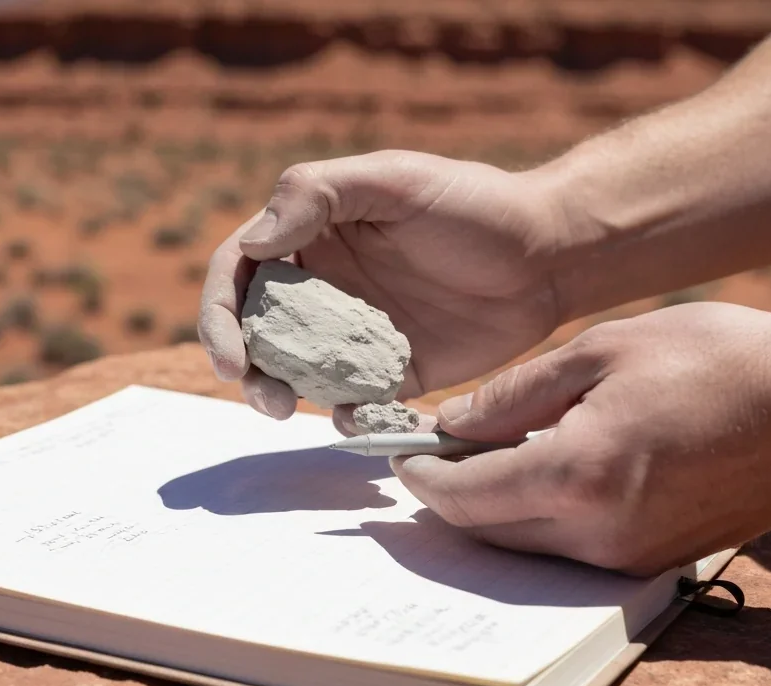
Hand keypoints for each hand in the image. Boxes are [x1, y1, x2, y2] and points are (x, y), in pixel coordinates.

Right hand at [197, 150, 570, 430]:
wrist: (549, 253)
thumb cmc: (473, 203)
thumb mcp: (395, 180)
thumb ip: (319, 195)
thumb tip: (254, 241)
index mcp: (309, 234)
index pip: (240, 271)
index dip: (220, 313)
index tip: (231, 353)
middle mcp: (322, 286)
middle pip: (254, 330)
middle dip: (242, 365)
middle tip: (260, 396)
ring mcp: (355, 334)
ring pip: (293, 372)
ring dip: (278, 394)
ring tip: (285, 410)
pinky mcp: (393, 373)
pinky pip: (353, 402)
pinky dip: (344, 416)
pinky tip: (356, 420)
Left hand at [393, 302, 770, 575]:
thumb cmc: (723, 361)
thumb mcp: (606, 349)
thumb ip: (518, 393)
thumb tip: (453, 423)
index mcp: (577, 475)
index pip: (464, 496)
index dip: (421, 476)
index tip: (401, 451)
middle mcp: (596, 535)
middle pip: (486, 533)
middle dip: (447, 497)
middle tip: (429, 453)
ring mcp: (628, 560)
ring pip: (525, 548)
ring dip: (491, 510)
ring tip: (479, 457)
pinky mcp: (654, 565)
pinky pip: (569, 551)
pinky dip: (538, 519)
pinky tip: (539, 472)